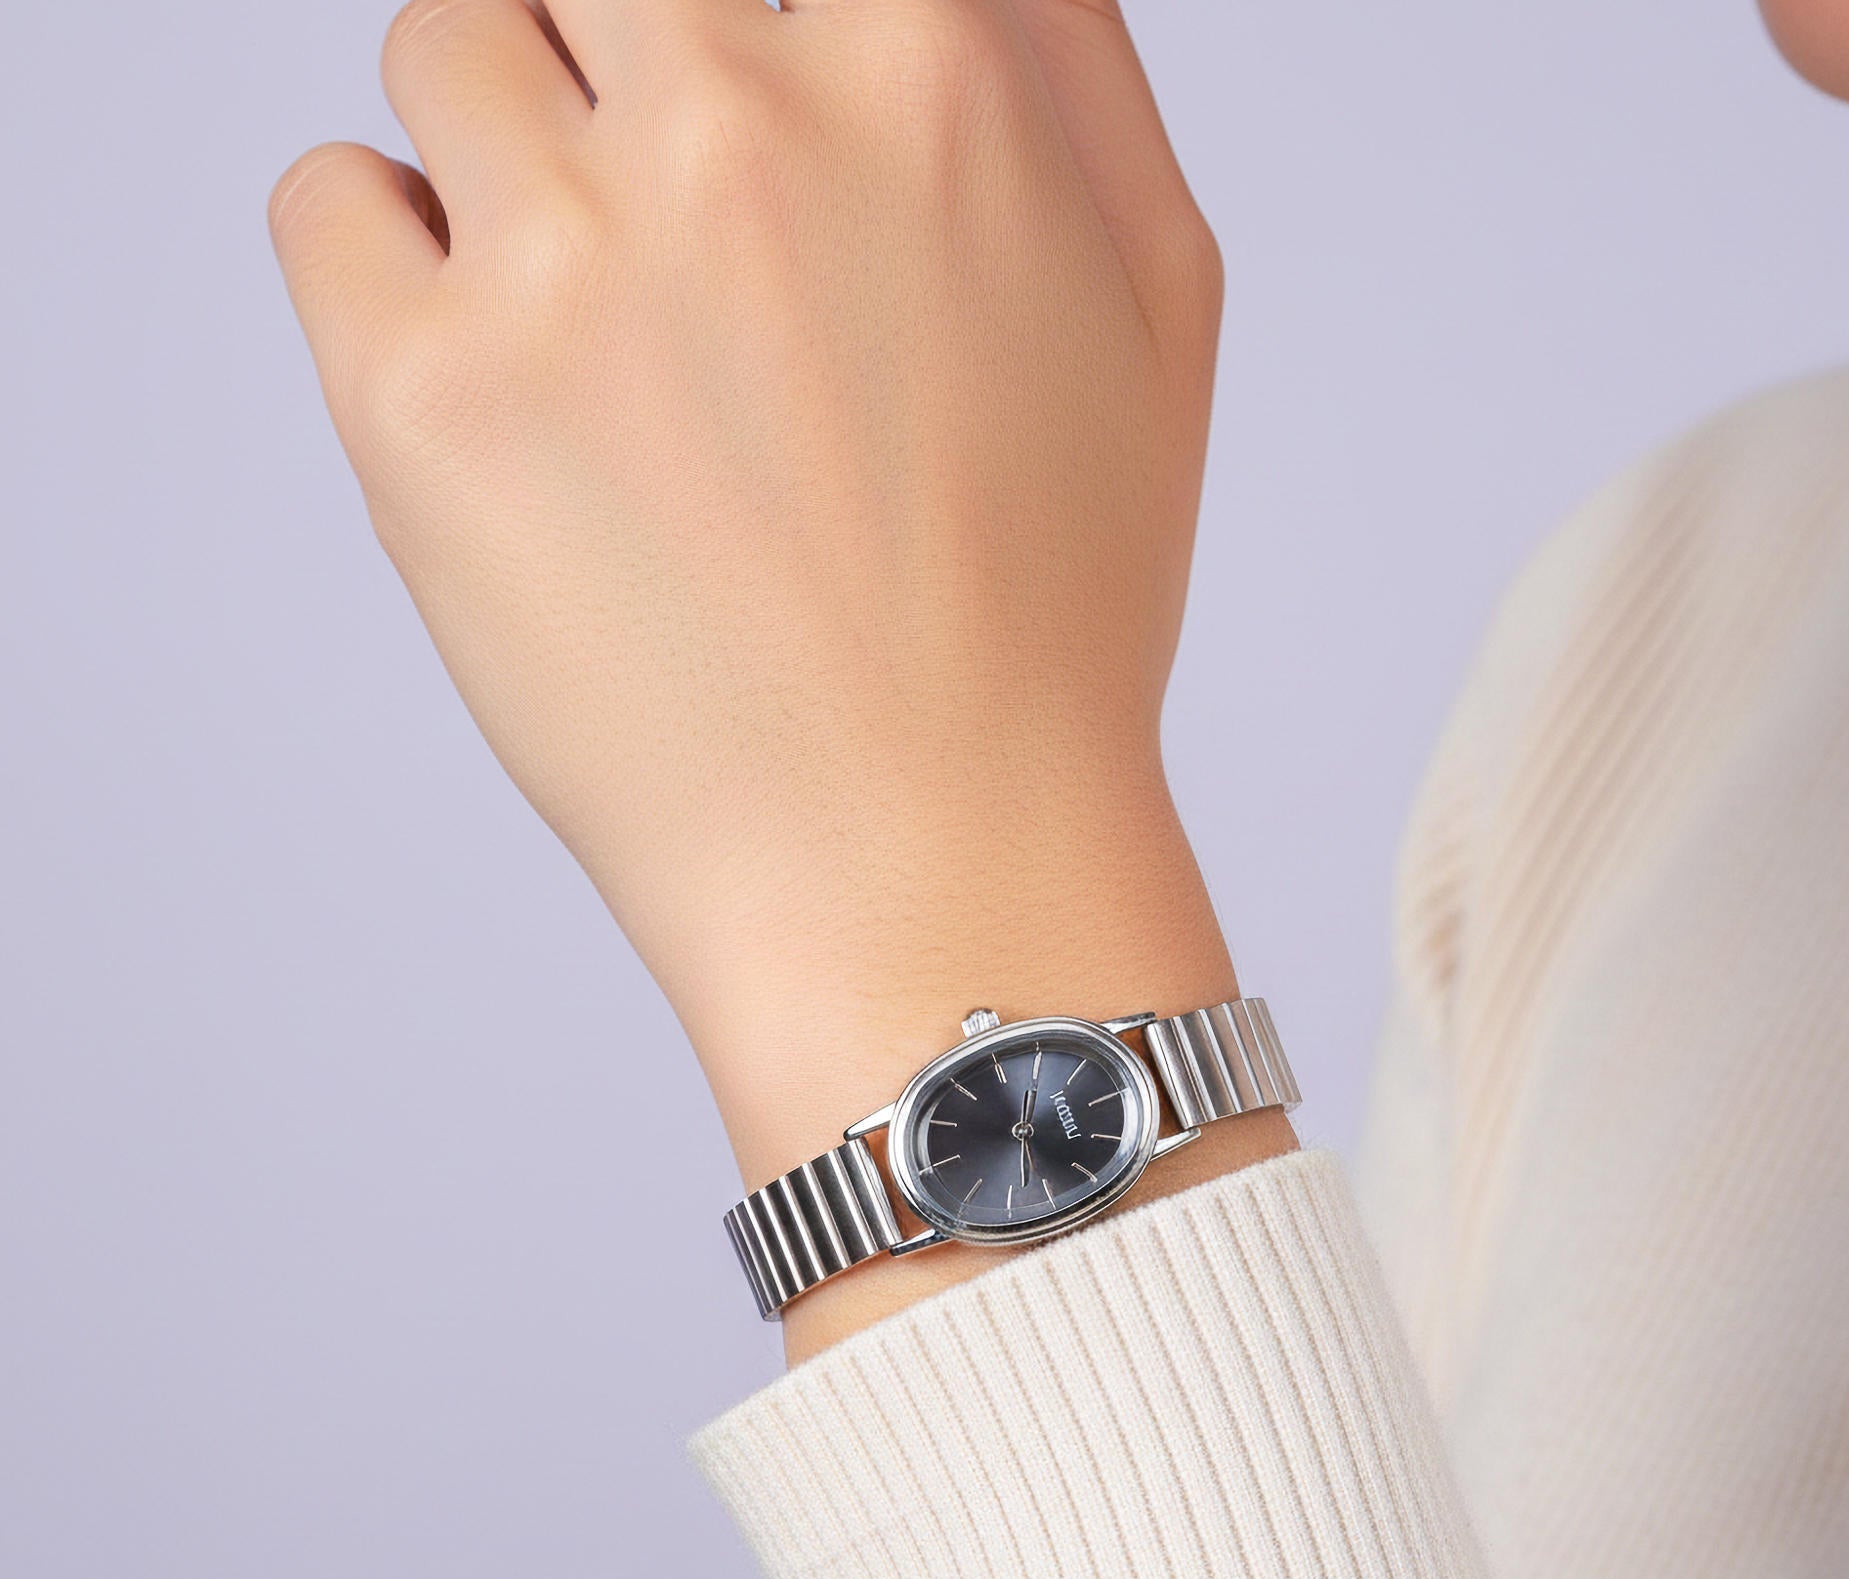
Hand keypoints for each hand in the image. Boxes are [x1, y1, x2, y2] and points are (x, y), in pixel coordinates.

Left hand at [271, 0, 1290, 1353]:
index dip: (763, 42)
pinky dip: (392, 259)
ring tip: (597, 327)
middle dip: (632, 65)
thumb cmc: (1050, 621)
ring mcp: (565, 258)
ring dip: (509, 151)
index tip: (748, 124)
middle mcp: (735, 130)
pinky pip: (329, 198)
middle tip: (677, 227)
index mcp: (930, 75)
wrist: (929, 865)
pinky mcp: (421, 396)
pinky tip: (503, 382)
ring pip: (448, 36)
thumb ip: (1072, 61)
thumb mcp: (1157, 305)